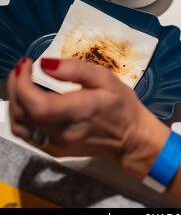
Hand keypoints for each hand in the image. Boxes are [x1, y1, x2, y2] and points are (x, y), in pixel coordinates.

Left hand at [8, 58, 168, 176]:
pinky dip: (20, 115)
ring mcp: (57, 145)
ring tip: (21, 82)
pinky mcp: (54, 150)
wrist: (131, 138)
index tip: (26, 64)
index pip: (38, 105)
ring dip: (14, 102)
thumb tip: (45, 64)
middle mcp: (64, 133)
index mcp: (80, 111)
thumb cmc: (121, 105)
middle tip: (21, 69)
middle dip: (15, 87)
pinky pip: (27, 134)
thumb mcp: (106, 78)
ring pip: (20, 126)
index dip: (23, 84)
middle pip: (23, 114)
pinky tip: (27, 101)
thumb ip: (76, 69)